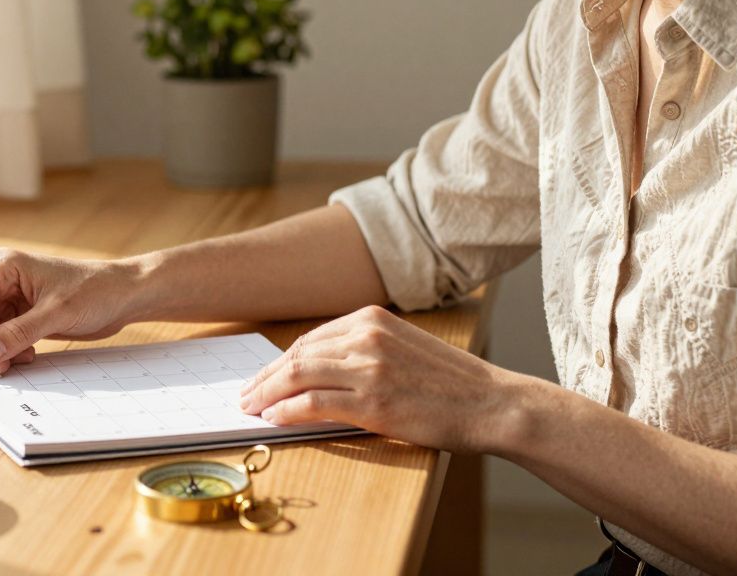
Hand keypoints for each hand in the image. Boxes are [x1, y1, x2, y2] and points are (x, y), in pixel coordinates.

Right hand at [0, 248, 140, 376]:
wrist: (122, 295)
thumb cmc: (94, 291)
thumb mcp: (56, 313)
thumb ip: (18, 333)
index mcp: (3, 267)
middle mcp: (1, 280)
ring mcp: (10, 297)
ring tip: (21, 361)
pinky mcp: (21, 313)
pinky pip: (1, 337)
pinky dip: (9, 351)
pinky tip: (29, 355)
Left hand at [238, 305, 515, 453]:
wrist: (491, 403)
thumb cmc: (450, 383)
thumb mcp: (402, 348)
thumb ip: (363, 350)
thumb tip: (315, 371)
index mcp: (371, 318)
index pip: (310, 339)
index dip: (281, 361)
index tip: (264, 377)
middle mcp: (366, 336)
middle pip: (297, 355)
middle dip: (265, 377)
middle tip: (246, 394)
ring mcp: (368, 367)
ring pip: (298, 376)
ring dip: (267, 393)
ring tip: (251, 407)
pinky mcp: (372, 401)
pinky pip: (313, 403)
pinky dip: (286, 410)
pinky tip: (273, 418)